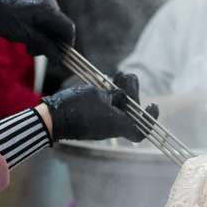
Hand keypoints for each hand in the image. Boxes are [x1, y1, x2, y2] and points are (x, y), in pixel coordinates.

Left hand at [0, 0, 73, 59]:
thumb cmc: (2, 18)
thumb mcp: (24, 36)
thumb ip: (45, 46)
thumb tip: (60, 58)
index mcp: (46, 8)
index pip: (67, 28)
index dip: (66, 44)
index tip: (59, 56)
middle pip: (60, 26)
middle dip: (51, 41)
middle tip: (34, 51)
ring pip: (53, 22)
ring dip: (44, 35)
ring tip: (28, 44)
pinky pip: (46, 15)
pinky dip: (40, 26)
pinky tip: (28, 32)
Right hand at [42, 72, 157, 142]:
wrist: (53, 119)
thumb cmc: (76, 106)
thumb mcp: (99, 94)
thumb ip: (115, 95)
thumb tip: (121, 96)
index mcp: (118, 124)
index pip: (141, 130)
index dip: (150, 119)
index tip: (152, 104)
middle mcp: (113, 128)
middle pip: (132, 113)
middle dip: (133, 92)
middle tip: (127, 76)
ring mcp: (103, 127)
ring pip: (121, 110)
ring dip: (122, 93)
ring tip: (118, 75)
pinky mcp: (94, 123)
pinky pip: (109, 110)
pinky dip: (112, 98)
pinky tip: (107, 84)